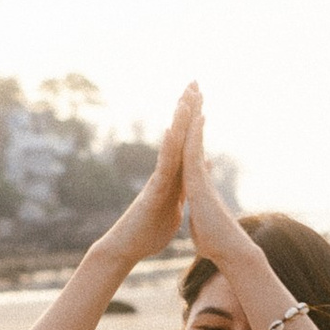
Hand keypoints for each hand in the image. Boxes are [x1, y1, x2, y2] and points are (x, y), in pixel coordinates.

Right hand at [98, 84, 196, 270]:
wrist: (127, 248)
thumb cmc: (149, 230)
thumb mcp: (175, 205)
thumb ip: (184, 187)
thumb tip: (196, 175)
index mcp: (173, 175)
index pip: (187, 142)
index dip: (195, 118)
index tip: (202, 95)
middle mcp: (165, 172)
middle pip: (179, 134)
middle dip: (187, 108)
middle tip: (194, 81)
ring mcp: (158, 180)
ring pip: (171, 146)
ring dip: (178, 122)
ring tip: (186, 99)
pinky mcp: (154, 191)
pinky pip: (163, 167)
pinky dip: (168, 149)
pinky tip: (173, 132)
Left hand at [178, 90, 249, 270]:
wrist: (229, 252)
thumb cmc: (216, 242)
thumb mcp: (202, 222)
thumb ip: (202, 212)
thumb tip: (203, 213)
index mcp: (197, 183)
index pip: (190, 152)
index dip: (190, 131)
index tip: (191, 111)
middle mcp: (200, 176)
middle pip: (194, 139)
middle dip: (195, 113)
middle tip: (196, 88)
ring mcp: (201, 179)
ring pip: (195, 142)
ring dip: (194, 116)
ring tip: (196, 92)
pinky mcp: (200, 185)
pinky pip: (194, 156)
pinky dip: (193, 137)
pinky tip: (195, 119)